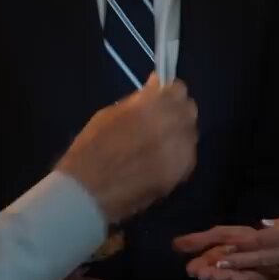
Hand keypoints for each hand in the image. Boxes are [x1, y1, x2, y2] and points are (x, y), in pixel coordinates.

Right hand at [57, 73, 198, 223]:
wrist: (89, 190)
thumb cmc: (91, 148)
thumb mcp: (110, 114)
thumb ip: (138, 102)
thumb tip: (153, 92)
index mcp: (153, 103)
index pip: (178, 89)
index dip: (168, 93)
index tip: (159, 96)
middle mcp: (173, 122)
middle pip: (188, 109)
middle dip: (176, 111)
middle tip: (160, 120)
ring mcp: (181, 149)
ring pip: (190, 133)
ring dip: (178, 134)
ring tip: (158, 144)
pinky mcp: (182, 172)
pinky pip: (187, 156)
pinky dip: (178, 155)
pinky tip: (160, 161)